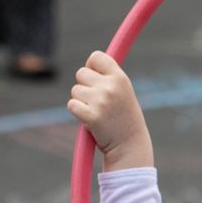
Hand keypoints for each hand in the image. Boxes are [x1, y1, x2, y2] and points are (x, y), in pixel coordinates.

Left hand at [66, 51, 153, 170]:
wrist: (129, 145)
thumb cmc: (125, 117)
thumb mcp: (124, 92)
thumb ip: (109, 77)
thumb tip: (90, 63)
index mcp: (120, 78)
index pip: (96, 57)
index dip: (92, 66)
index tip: (95, 76)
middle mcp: (111, 87)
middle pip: (81, 73)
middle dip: (85, 86)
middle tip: (98, 101)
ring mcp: (100, 101)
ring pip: (75, 91)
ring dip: (82, 101)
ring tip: (98, 112)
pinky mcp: (90, 116)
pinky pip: (72, 105)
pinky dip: (77, 112)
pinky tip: (91, 119)